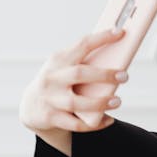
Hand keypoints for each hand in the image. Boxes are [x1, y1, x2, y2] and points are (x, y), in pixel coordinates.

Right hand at [19, 29, 128, 154]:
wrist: (31, 106)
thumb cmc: (59, 82)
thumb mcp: (65, 67)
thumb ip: (86, 62)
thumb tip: (120, 58)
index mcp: (58, 60)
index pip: (81, 45)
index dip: (101, 38)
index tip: (120, 32)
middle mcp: (52, 78)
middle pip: (79, 74)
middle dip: (104, 75)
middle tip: (125, 76)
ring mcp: (50, 98)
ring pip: (77, 103)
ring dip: (100, 102)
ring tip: (117, 101)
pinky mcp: (51, 117)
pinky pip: (76, 123)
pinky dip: (95, 123)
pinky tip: (108, 119)